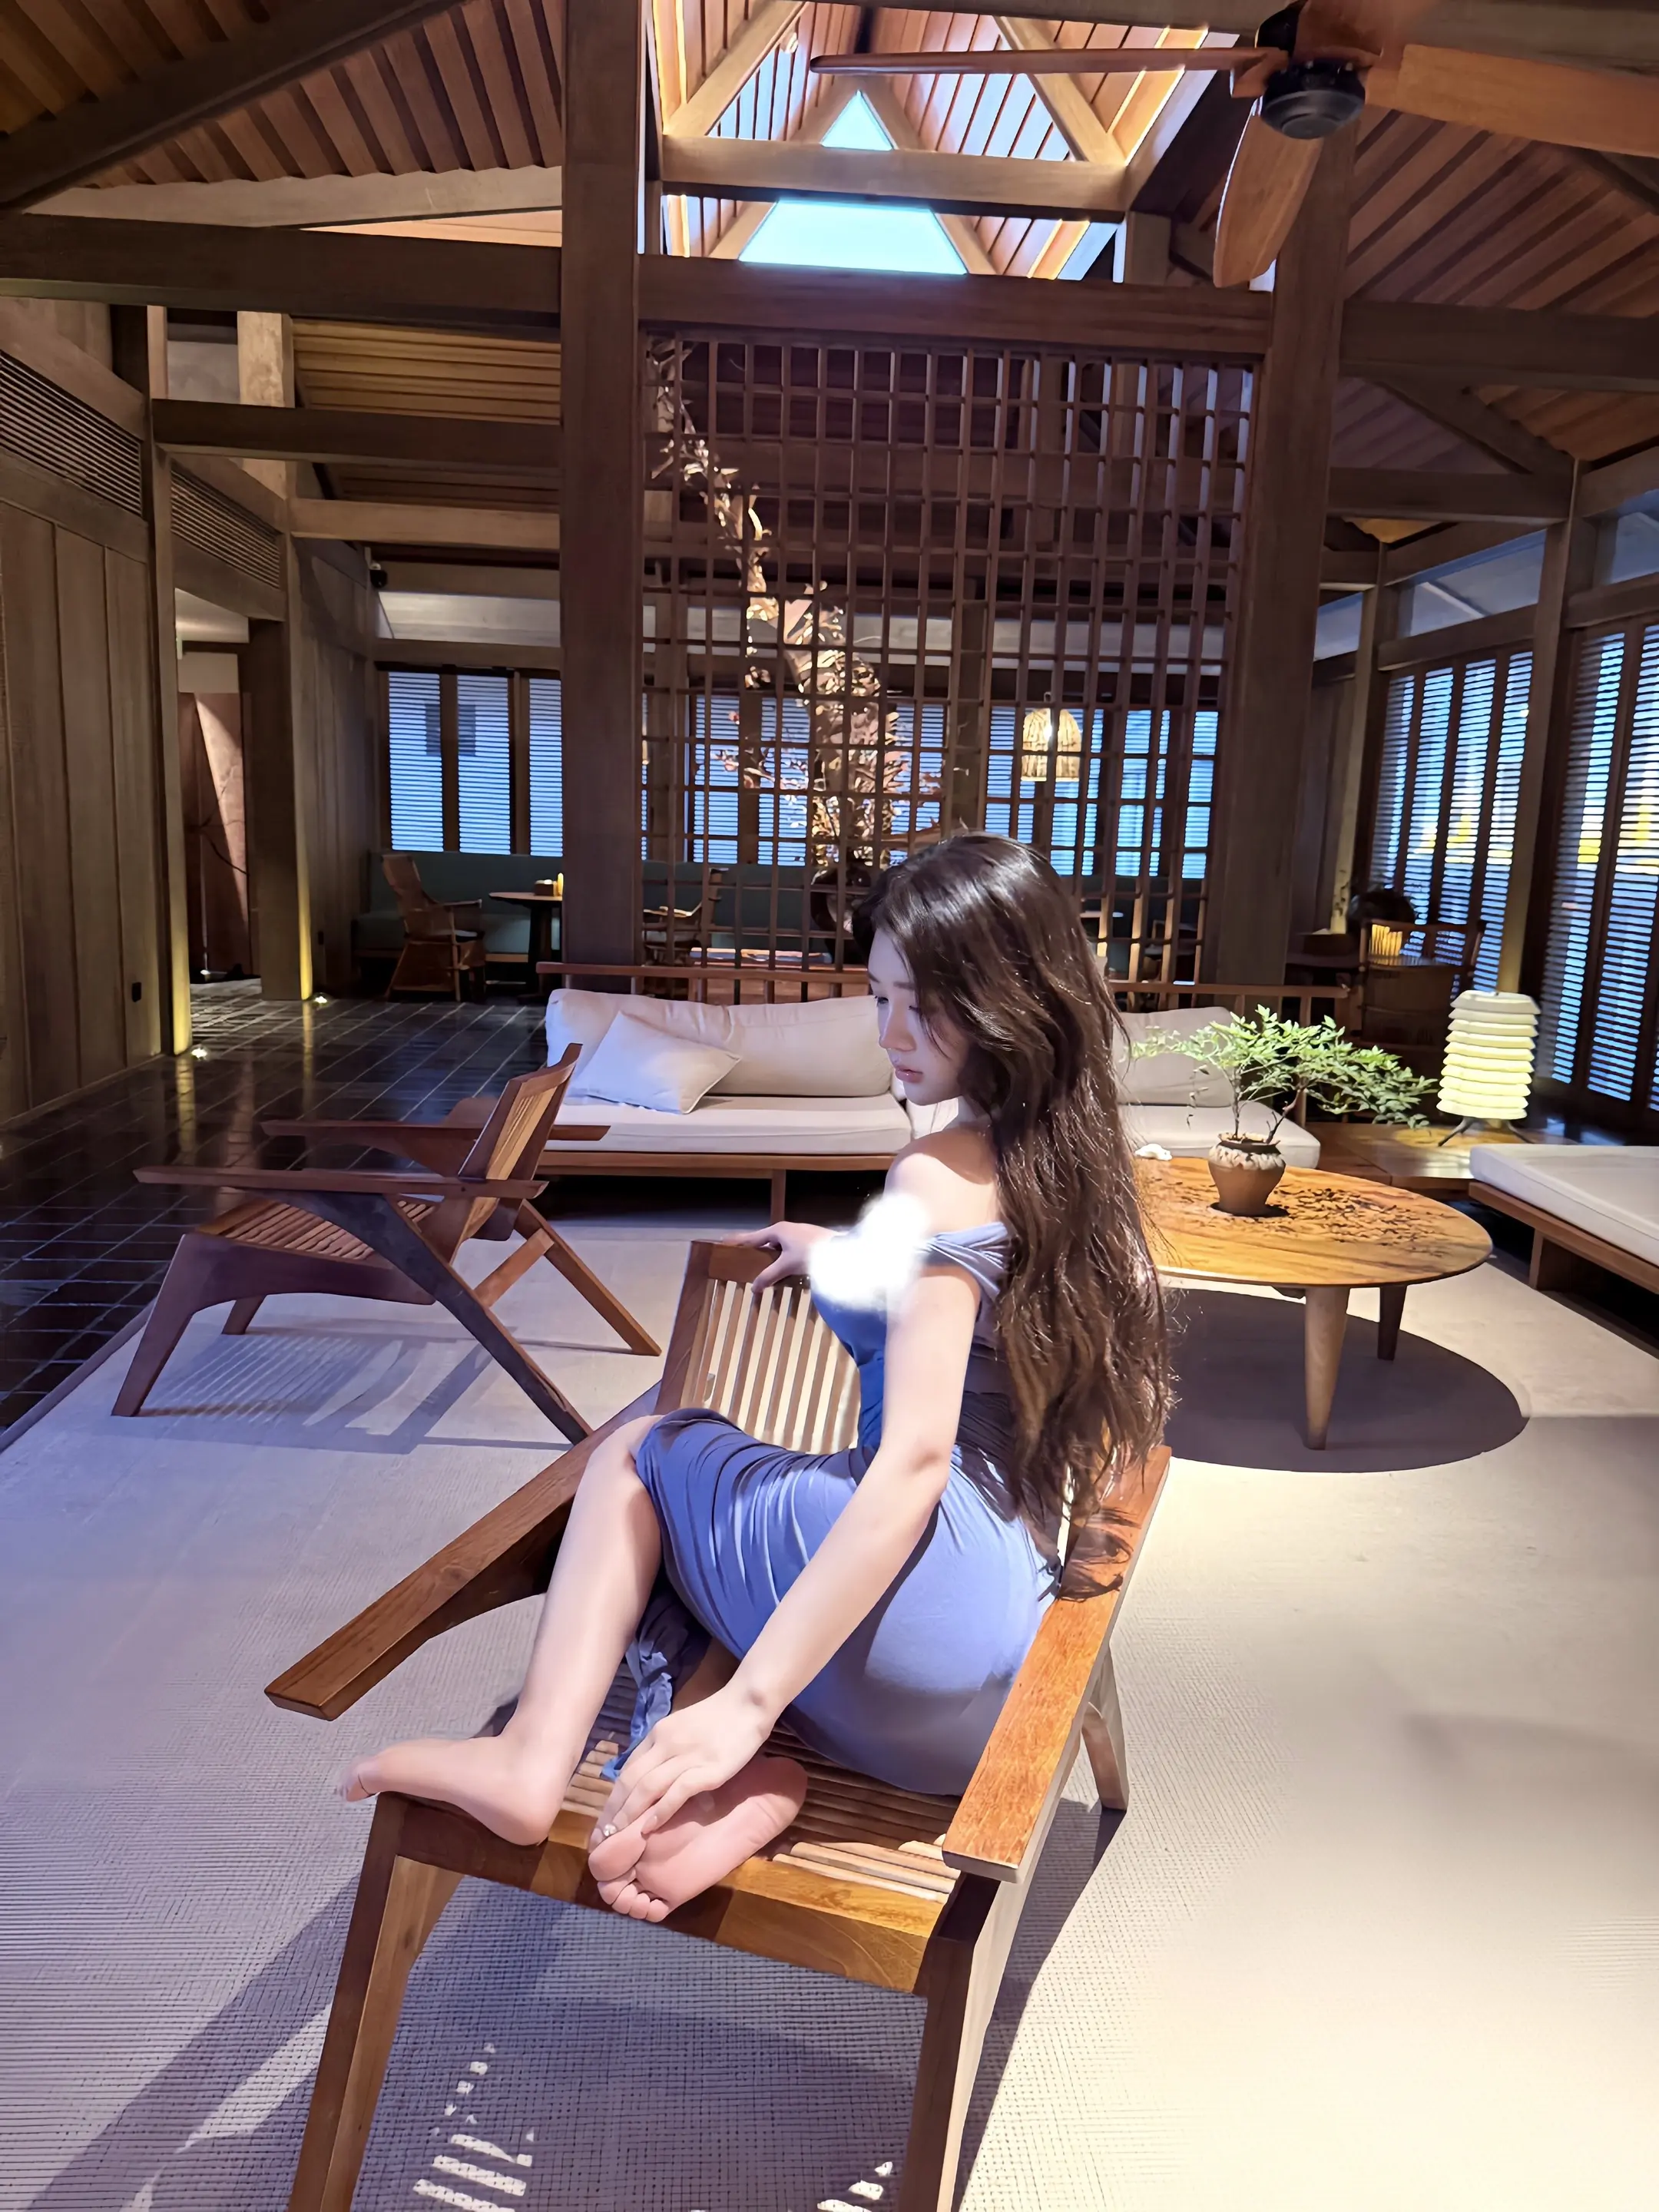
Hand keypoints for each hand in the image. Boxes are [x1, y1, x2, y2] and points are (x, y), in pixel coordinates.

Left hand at [596, 1685, 771, 1838]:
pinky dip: (660, 1811)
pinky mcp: (707, 1769)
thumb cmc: (718, 1717)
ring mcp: (686, 1756)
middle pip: (630, 1780)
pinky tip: (648, 1827)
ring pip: (647, 1787)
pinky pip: (677, 1792)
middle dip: (613, 1810)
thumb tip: (650, 1774)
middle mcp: (666, 1744)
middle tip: (602, 1836)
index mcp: (658, 1733)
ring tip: (617, 1836)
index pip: (628, 1769)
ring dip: (629, 1814)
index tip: (605, 1818)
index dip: (613, 1796)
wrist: (748, 1702)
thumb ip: (665, 1748)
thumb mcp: (682, 1727)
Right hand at [726, 1219, 831, 1288]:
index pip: (752, 1237)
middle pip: (765, 1239)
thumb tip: (754, 1288)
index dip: (738, 1241)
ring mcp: (799, 1233)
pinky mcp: (809, 1240)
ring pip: (778, 1244)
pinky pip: (789, 1248)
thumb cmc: (810, 1253)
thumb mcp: (787, 1266)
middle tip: (742, 1256)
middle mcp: (786, 1229)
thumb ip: (769, 1276)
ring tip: (762, 1264)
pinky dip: (782, 1256)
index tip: (724, 1241)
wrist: (840, 1249)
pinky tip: (784, 1266)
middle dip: (754, 1248)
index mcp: (777, 1231)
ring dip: (770, 1254)